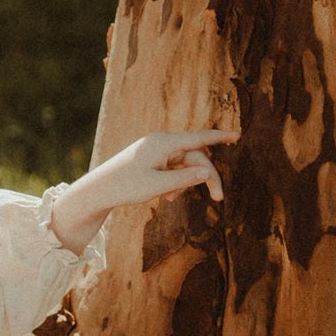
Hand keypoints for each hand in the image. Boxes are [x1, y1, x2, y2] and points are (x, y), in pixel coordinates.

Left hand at [49, 127, 239, 252]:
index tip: (238, 136)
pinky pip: (172, 169)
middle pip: (194, 157)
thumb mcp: (158, 186)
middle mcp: (160, 143)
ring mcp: (155, 151)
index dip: (220, 137)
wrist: (97, 191)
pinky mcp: (150, 160)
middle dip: (206, 176)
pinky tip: (167, 197)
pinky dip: (174, 182)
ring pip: (184, 165)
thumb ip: (184, 179)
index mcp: (163, 143)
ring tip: (171, 199)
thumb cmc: (125, 187)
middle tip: (218, 198)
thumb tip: (208, 171)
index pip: (198, 138)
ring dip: (185, 182)